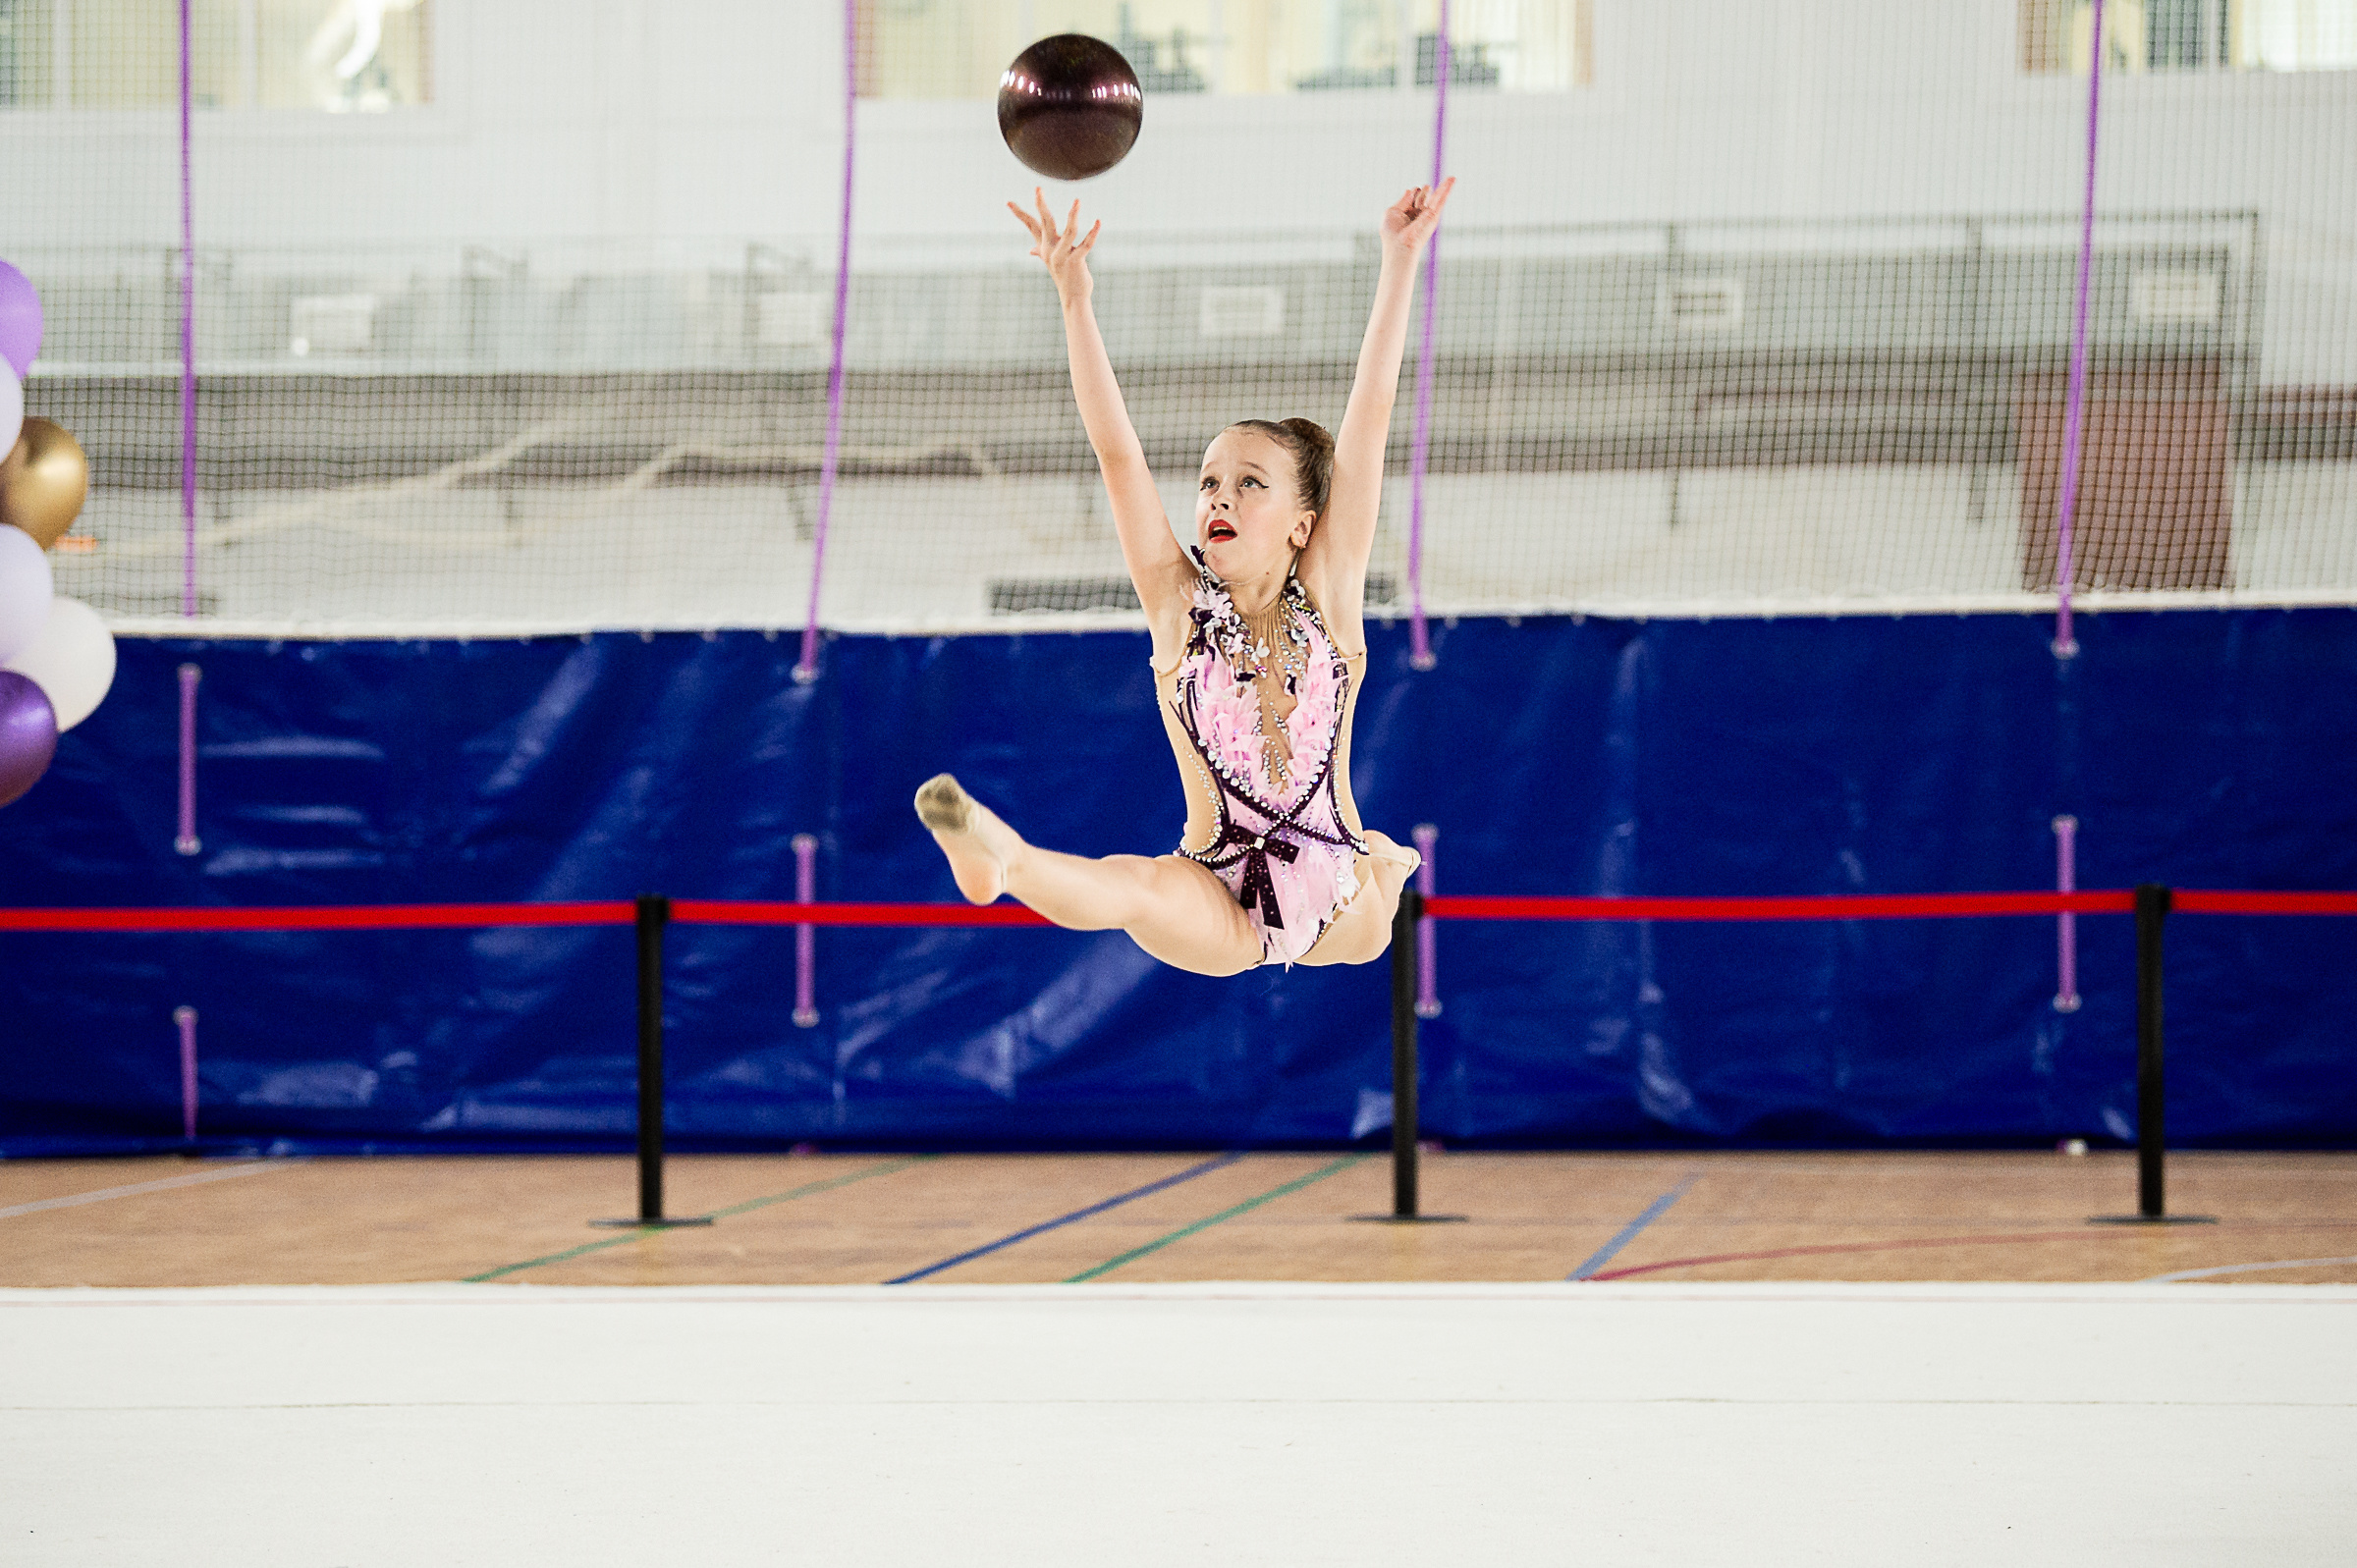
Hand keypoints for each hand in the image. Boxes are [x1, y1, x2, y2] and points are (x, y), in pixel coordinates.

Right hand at [1009, 189, 1101, 304]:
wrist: (1073, 298)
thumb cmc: (1065, 278)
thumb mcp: (1052, 262)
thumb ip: (1041, 252)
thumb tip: (1031, 250)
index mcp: (1045, 246)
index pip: (1030, 226)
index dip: (1019, 214)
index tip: (1008, 202)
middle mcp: (1051, 249)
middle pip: (1045, 222)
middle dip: (1041, 205)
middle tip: (1038, 188)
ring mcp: (1063, 256)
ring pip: (1069, 231)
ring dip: (1073, 216)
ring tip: (1077, 200)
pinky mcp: (1076, 261)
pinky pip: (1086, 244)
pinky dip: (1093, 233)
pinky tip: (1098, 221)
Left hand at [1379, 178, 1454, 258]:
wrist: (1400, 245)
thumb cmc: (1392, 233)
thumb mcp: (1392, 211)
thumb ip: (1402, 200)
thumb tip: (1410, 190)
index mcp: (1407, 213)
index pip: (1412, 196)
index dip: (1410, 194)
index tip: (1408, 196)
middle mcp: (1418, 214)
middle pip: (1424, 196)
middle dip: (1423, 191)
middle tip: (1423, 190)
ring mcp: (1427, 215)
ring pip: (1436, 197)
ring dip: (1444, 186)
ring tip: (1452, 177)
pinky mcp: (1433, 216)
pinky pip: (1441, 200)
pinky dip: (1447, 189)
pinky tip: (1452, 179)